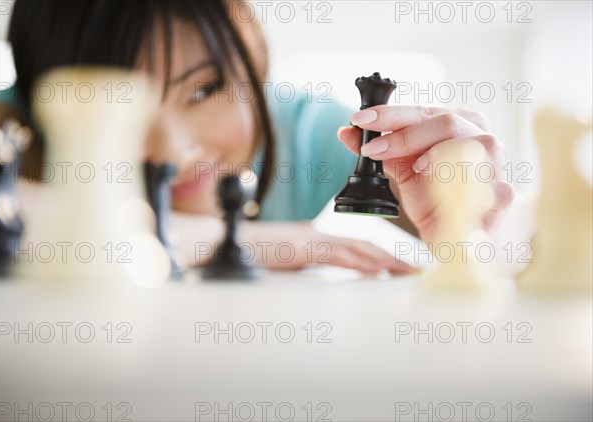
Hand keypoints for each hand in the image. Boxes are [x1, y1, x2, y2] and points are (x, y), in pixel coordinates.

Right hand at [242, 221, 414, 273]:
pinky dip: (360, 263)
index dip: (382, 255)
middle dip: (392, 257)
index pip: (356, 246)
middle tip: (415, 268)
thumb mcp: (288, 261)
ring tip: (406, 270)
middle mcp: (318, 236)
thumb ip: (310, 266)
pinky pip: (337, 256)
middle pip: (364, 245)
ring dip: (384, 260)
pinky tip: (376, 270)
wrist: (229, 242)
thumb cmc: (255, 254)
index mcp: (316, 239)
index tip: (402, 266)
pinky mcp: (303, 248)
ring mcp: (311, 240)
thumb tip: (329, 277)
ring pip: (357, 248)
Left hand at [337, 106, 514, 243]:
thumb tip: (346, 132)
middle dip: (403, 135)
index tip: (359, 120)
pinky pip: (489, 183)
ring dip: (437, 154)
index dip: (389, 114)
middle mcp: (479, 136)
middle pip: (445, 122)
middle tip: (373, 148)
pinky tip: (448, 189)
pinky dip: (466, 184)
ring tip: (415, 168)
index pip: (421, 111)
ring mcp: (496, 163)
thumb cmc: (431, 197)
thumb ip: (378, 149)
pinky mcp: (503, 194)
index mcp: (456, 123)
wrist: (454, 235)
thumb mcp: (400, 169)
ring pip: (471, 144)